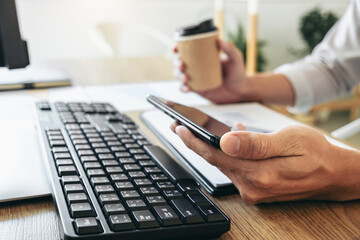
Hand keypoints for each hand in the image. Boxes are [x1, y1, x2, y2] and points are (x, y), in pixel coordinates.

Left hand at [171, 123, 359, 203]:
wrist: (336, 174)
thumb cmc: (317, 153)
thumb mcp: (289, 140)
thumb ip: (256, 143)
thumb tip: (226, 141)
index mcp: (259, 174)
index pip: (216, 156)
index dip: (194, 141)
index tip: (178, 127)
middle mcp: (253, 187)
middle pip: (216, 162)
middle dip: (196, 143)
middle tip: (180, 127)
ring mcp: (255, 191)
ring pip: (225, 166)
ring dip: (212, 148)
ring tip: (199, 131)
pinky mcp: (258, 190)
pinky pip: (237, 170)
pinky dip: (229, 155)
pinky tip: (230, 143)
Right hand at [173, 40, 247, 103]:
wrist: (240, 91)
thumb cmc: (238, 73)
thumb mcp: (236, 59)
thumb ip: (230, 49)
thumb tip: (220, 41)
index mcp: (203, 55)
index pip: (187, 50)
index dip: (178, 48)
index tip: (176, 49)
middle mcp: (197, 66)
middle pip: (180, 62)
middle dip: (176, 63)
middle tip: (181, 65)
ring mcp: (196, 78)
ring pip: (180, 75)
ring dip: (178, 76)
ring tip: (185, 78)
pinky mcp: (197, 89)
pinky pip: (185, 88)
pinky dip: (183, 88)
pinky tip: (187, 88)